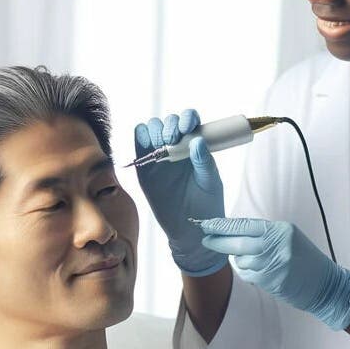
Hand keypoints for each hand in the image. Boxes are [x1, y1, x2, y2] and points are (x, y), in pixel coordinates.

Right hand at [134, 109, 226, 275]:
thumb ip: (205, 162)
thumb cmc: (206, 205)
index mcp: (195, 147)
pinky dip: (140, 137)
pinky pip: (138, 145)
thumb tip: (197, 140)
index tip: (188, 128)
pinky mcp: (145, 168)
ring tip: (164, 147)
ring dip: (155, 130)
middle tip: (174, 140)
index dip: (187, 118)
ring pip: (151, 129)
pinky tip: (148, 146)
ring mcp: (159, 156)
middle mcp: (177, 147)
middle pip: (168, 122)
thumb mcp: (211, 183)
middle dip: (170, 125)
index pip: (189, 121)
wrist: (190, 229)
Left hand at [198, 217, 349, 330]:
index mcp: (280, 230)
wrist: (327, 285)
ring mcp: (273, 263)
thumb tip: (233, 234)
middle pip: (237, 242)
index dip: (223, 226)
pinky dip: (251, 273)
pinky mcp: (271, 280)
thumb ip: (264, 235)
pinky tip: (264, 273)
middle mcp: (276, 244)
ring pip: (241, 261)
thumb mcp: (288, 239)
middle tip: (205, 240)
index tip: (206, 224)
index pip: (245, 225)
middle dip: (218, 242)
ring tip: (259, 262)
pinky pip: (249, 275)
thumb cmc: (306, 261)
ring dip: (242, 261)